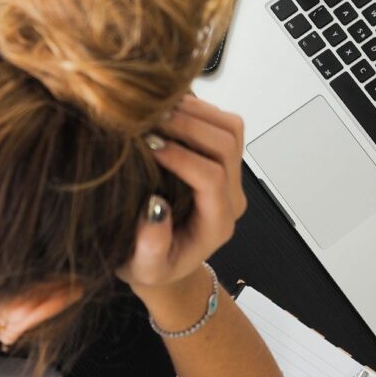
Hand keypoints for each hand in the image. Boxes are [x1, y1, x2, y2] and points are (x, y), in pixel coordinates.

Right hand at [117, 95, 245, 294]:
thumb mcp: (144, 268)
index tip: (148, 146)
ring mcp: (231, 176)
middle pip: (227, 145)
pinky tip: (165, 109)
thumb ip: (151, 246)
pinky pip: (222, 123)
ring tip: (157, 109)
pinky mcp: (222, 159)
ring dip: (196, 111)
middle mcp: (231, 197)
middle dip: (189, 126)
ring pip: (231, 128)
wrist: (167, 261)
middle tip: (149, 118)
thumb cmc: (153, 266)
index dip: (182, 157)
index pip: (211, 178)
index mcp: (216, 224)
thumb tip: (155, 207)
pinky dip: (196, 108)